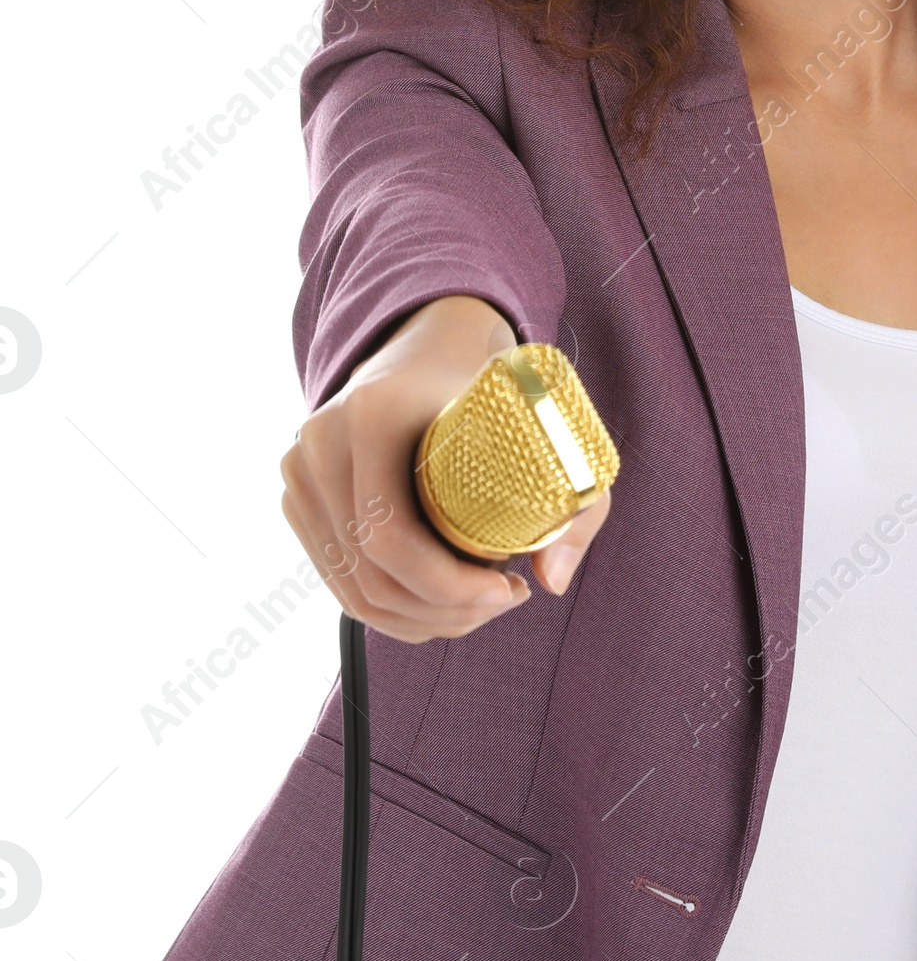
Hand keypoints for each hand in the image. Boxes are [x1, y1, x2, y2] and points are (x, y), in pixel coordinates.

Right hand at [280, 295, 612, 641]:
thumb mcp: (547, 427)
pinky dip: (387, 606)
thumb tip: (552, 582)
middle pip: (368, 575)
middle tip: (502, 603)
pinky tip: (439, 602)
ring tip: (478, 607)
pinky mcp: (298, 495)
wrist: (433, 341)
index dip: (448, 587)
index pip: (390, 538)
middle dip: (442, 612)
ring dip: (417, 619)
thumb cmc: (492, 387)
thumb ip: (574, 504)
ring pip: (350, 588)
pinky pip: (337, 577)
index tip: (510, 588)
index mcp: (370, 417)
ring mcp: (300, 471)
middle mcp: (321, 443)